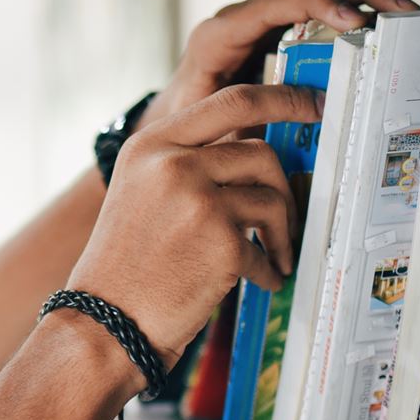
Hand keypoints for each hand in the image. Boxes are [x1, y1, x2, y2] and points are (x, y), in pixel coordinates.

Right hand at [66, 84, 324, 366]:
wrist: (107, 322)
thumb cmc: (127, 264)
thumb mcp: (142, 191)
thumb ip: (188, 161)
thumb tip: (255, 149)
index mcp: (152, 145)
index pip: (231, 101)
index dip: (282, 97)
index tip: (312, 102)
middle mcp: (173, 164)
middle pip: (261, 151)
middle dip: (284, 185)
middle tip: (290, 213)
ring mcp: (197, 200)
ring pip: (272, 198)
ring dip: (281, 233)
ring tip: (271, 256)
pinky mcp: (221, 241)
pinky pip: (267, 247)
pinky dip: (269, 269)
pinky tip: (259, 281)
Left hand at [144, 0, 417, 126]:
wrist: (167, 128)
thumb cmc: (186, 130)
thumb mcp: (216, 125)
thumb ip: (257, 114)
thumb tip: (313, 109)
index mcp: (219, 36)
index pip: (274, 5)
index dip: (318, 6)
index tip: (356, 22)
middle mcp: (238, 19)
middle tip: (399, 7)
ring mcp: (254, 22)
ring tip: (401, 11)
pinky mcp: (269, 32)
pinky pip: (313, 10)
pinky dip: (348, 11)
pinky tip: (379, 26)